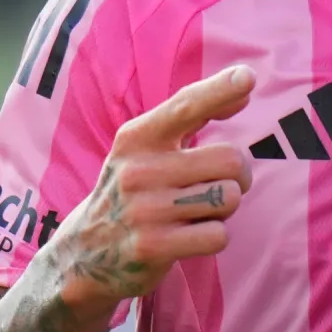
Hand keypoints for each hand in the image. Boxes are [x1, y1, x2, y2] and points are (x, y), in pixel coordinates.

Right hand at [46, 66, 255, 311]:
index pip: (185, 106)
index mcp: (137, 137)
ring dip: (225, 208)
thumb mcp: (146, 148)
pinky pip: (218, 235)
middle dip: (238, 175)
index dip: (219, 90)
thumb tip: (244, 83)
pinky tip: (190, 236)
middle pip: (229, 159)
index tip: (247, 77)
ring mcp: (144, 210)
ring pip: (229, 197)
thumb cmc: (132, 191)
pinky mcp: (153, 247)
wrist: (84, 254)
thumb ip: (192, 115)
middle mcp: (138, 169)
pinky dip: (214, 236)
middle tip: (214, 186)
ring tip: (196, 212)